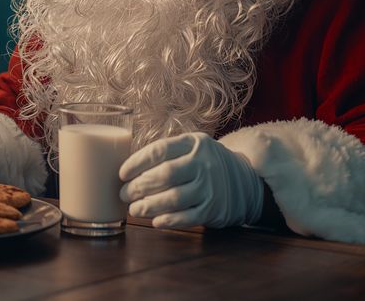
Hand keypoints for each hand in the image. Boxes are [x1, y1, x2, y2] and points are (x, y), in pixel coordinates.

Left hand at [118, 132, 262, 228]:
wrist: (243, 182)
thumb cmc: (203, 164)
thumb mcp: (190, 148)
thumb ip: (165, 154)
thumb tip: (126, 171)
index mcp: (193, 143)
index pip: (160, 150)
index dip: (137, 163)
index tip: (122, 174)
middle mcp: (204, 164)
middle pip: (164, 175)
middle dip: (139, 187)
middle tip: (124, 194)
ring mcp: (210, 187)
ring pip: (173, 198)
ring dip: (148, 206)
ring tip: (133, 209)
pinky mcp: (214, 209)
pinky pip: (186, 217)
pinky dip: (167, 220)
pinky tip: (154, 220)